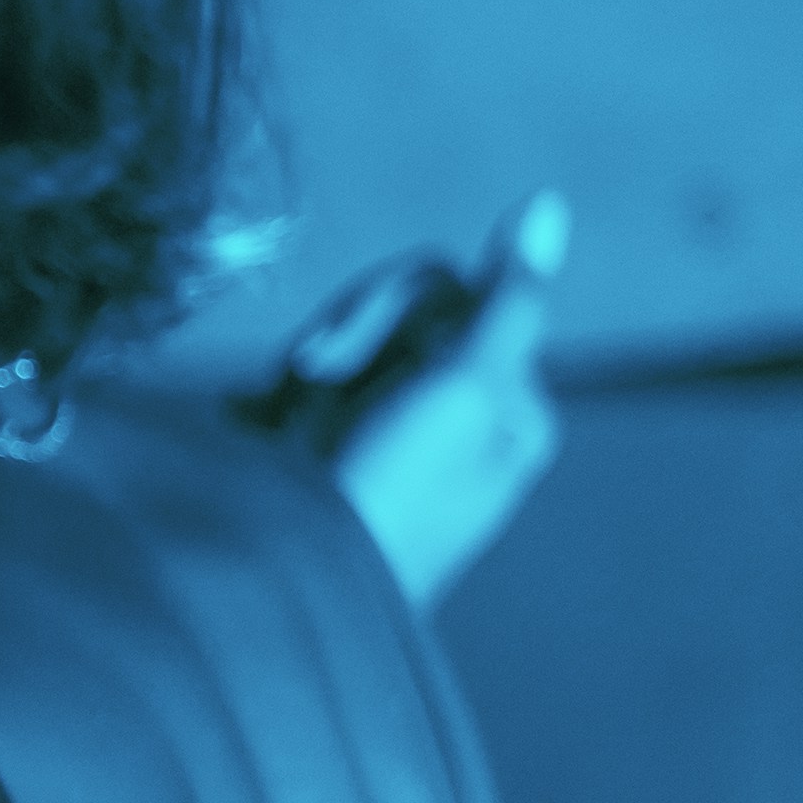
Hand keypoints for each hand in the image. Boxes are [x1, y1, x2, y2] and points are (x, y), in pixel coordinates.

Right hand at [249, 189, 565, 607]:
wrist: (281, 600)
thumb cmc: (386, 502)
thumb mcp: (464, 390)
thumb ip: (509, 298)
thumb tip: (546, 202)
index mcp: (507, 409)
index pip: (461, 291)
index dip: (394, 306)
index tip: (340, 359)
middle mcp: (454, 416)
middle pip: (405, 306)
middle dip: (348, 335)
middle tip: (305, 383)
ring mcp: (385, 434)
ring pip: (348, 339)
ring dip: (303, 372)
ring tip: (278, 432)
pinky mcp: (324, 453)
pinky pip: (299, 386)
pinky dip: (270, 404)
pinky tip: (257, 439)